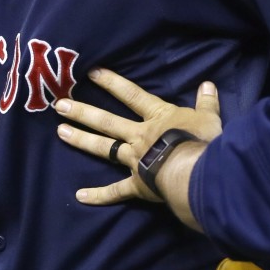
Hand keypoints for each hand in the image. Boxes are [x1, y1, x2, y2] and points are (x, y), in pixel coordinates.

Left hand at [55, 68, 222, 204]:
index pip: (132, 95)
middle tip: (59, 104)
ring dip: (82, 140)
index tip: (92, 73)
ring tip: (60, 132)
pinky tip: (80, 196)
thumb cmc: (202, 142)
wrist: (195, 172)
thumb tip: (208, 84)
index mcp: (158, 117)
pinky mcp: (137, 184)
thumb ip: (206, 102)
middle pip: (107, 121)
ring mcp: (135, 160)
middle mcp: (140, 135)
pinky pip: (115, 191)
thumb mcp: (209, 118)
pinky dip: (99, 195)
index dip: (113, 83)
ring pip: (104, 148)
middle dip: (83, 112)